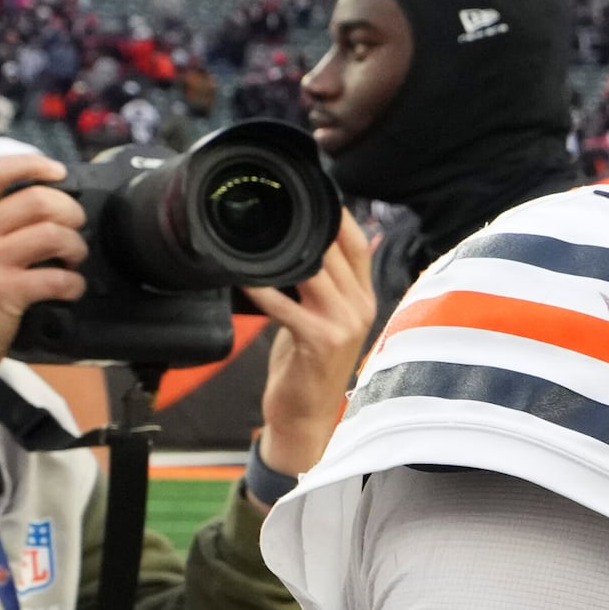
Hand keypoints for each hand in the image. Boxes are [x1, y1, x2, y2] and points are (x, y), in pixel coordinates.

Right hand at [0, 153, 83, 420]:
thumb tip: (39, 204)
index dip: (32, 163)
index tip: (58, 172)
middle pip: (38, 199)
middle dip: (71, 212)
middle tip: (76, 228)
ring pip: (54, 234)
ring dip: (76, 247)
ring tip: (73, 260)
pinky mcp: (2, 292)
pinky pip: (58, 277)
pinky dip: (74, 284)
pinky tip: (68, 289)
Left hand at [250, 215, 378, 474]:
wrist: (306, 417)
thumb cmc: (306, 365)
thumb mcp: (322, 318)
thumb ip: (320, 284)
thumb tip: (304, 249)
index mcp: (362, 297)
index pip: (357, 244)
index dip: (337, 215)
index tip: (312, 192)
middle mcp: (360, 306)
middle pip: (336, 251)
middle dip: (306, 227)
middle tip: (271, 205)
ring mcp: (344, 324)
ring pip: (315, 273)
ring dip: (282, 254)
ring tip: (254, 236)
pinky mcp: (321, 341)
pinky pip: (289, 307)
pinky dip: (265, 292)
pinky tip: (245, 280)